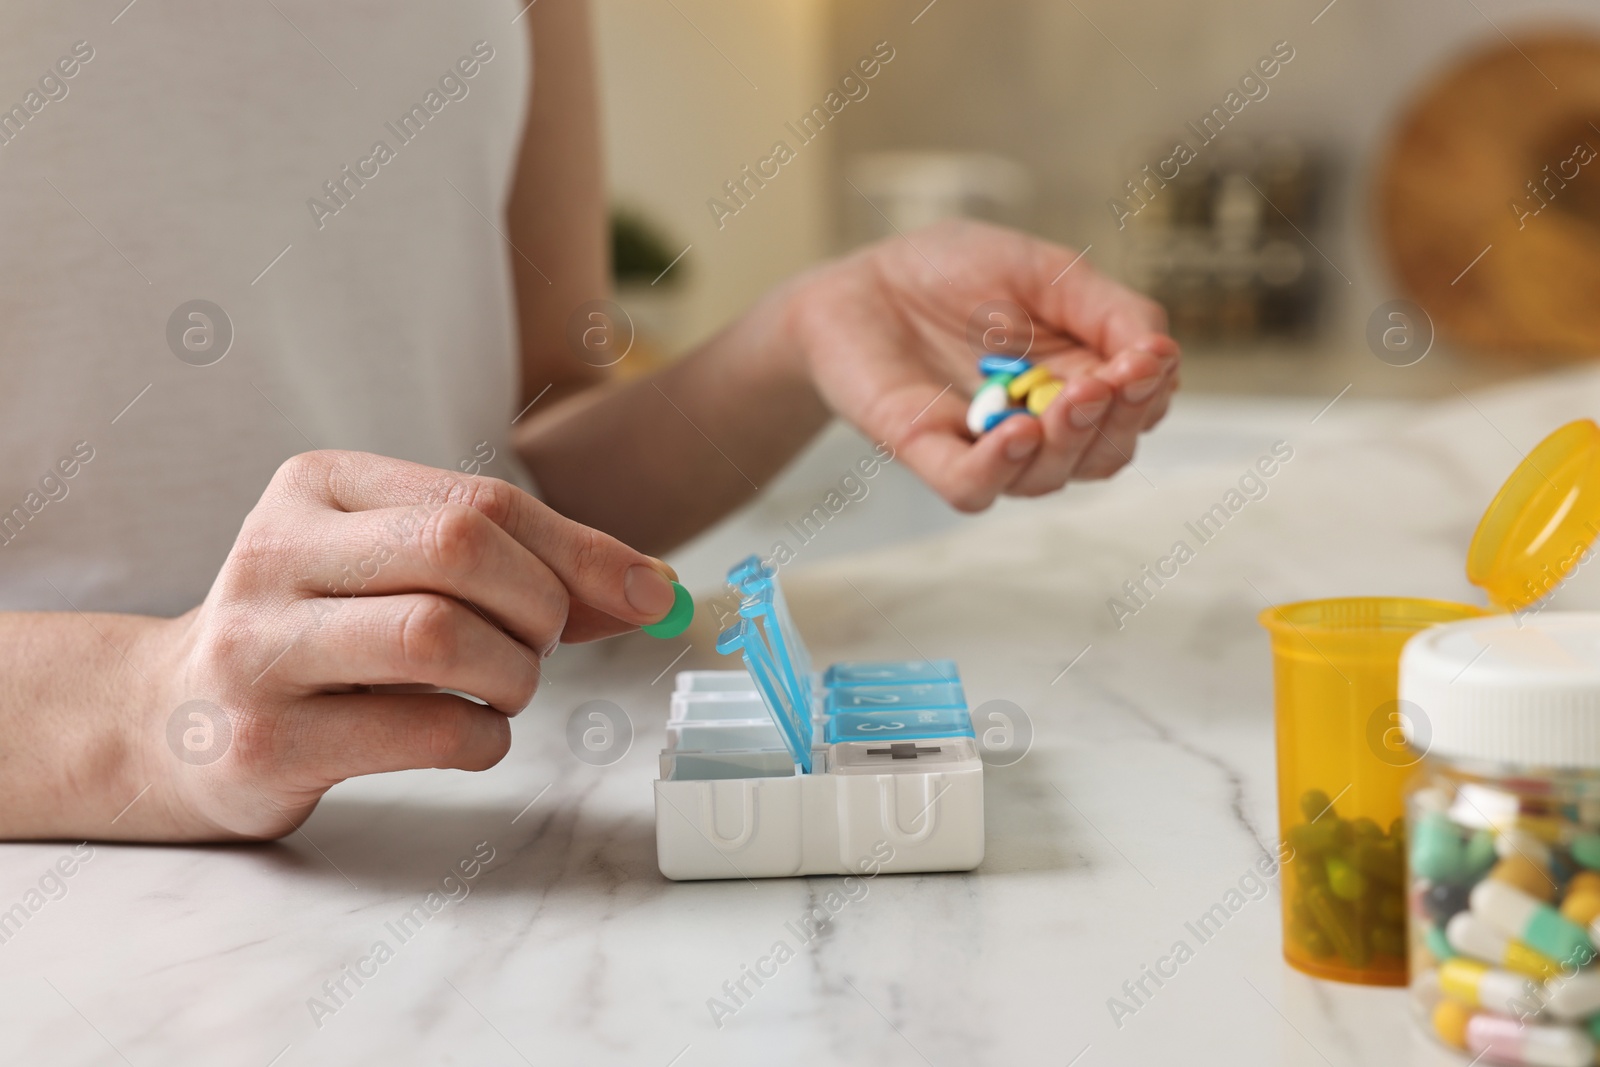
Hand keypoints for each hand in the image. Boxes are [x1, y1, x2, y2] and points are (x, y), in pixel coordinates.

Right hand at [135, 452, 678, 839]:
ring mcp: (259, 646)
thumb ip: (516, 565)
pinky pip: (422, 729)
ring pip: (439, 634)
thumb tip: (650, 588)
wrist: (173, 720)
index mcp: (317, 486)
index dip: (581, 550)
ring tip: (505, 690)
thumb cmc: (322, 634)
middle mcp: (275, 550)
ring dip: (513, 674)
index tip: (651, 593)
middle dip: (539, 607)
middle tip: (543, 646)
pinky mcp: (264, 740)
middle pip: (459, 550)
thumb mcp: (399, 569)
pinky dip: (482, 737)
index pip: (478, 499)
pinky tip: (471, 733)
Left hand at [790, 219, 1178, 510]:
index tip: (1149, 357)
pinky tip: (1018, 433)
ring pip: (1046, 476)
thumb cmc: (950, 274)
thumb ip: (1108, 309)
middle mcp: (1039, 425)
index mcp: (1076, 380)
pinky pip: (972, 486)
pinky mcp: (927, 452)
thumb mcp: (1044, 272)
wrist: (857, 281)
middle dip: (1118, 421)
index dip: (1151, 393)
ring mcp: (983, 444)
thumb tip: (1163, 351)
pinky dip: (999, 468)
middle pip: (1103, 454)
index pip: (1136, 411)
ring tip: (1072, 398)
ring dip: (1069, 442)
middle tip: (1110, 380)